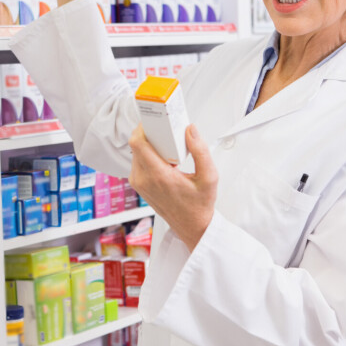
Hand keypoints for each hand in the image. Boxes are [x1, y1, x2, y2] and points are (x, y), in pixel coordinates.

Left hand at [128, 124, 217, 251]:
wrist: (191, 226)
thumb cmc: (200, 204)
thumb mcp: (209, 177)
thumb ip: (200, 151)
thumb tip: (190, 129)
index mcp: (158, 176)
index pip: (138, 143)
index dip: (142, 127)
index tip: (155, 120)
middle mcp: (144, 179)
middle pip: (136, 145)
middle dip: (149, 132)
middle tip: (165, 128)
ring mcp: (138, 183)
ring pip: (136, 152)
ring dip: (149, 143)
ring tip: (167, 143)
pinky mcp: (138, 184)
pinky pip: (138, 161)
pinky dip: (148, 153)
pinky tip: (164, 155)